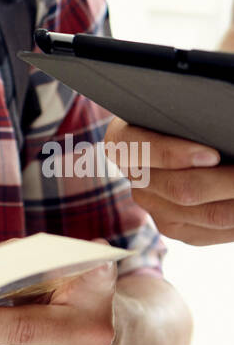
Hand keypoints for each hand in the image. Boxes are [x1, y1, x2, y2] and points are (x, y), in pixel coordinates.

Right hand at [104, 115, 233, 244]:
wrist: (180, 143)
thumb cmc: (181, 119)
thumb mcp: (175, 113)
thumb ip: (187, 118)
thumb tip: (216, 140)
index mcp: (122, 141)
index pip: (139, 148)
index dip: (175, 154)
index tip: (212, 154)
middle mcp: (135, 178)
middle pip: (182, 189)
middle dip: (228, 181)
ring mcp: (154, 207)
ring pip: (208, 214)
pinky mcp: (176, 228)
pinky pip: (214, 231)